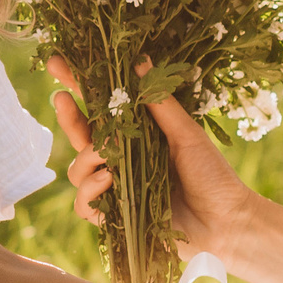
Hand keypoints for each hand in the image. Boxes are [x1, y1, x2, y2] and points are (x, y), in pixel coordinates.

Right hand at [45, 56, 262, 266]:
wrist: (226, 221)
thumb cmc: (213, 174)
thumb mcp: (187, 134)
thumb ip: (160, 103)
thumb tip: (139, 61)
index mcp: (136, 136)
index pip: (101, 109)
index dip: (77, 86)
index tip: (57, 64)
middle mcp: (121, 160)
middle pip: (80, 137)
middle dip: (68, 117)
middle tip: (62, 98)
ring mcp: (116, 188)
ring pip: (77, 170)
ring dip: (85, 159)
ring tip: (108, 158)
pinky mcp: (115, 217)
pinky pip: (84, 205)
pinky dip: (89, 192)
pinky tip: (108, 182)